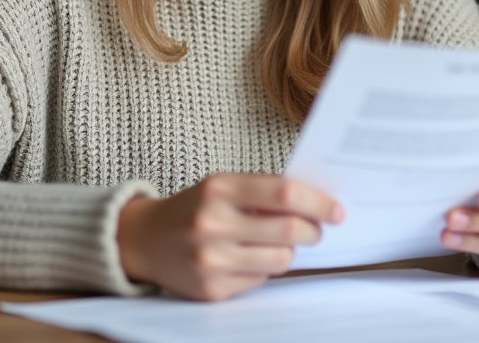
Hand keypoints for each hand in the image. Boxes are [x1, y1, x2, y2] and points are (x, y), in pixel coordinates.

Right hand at [117, 174, 342, 300]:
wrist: (143, 240)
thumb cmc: (193, 208)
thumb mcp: (221, 187)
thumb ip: (262, 192)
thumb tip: (315, 205)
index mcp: (219, 189)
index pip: (284, 192)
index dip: (317, 202)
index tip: (336, 210)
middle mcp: (213, 224)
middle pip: (289, 230)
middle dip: (313, 231)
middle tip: (316, 230)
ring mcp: (211, 260)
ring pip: (280, 260)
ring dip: (289, 252)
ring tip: (277, 243)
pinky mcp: (211, 289)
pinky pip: (260, 281)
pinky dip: (263, 270)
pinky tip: (247, 259)